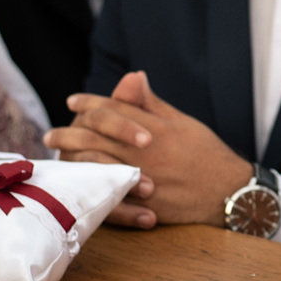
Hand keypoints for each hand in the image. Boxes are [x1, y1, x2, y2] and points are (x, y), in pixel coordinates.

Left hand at [43, 71, 252, 229]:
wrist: (229, 191)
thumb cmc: (209, 153)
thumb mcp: (184, 122)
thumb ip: (153, 103)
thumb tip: (134, 78)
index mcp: (156, 127)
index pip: (114, 108)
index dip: (89, 102)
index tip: (73, 101)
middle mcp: (146, 151)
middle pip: (96, 135)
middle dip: (69, 131)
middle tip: (51, 134)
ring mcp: (143, 178)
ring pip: (95, 163)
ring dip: (71, 157)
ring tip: (56, 157)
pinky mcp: (144, 203)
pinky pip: (108, 194)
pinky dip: (89, 187)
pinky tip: (75, 183)